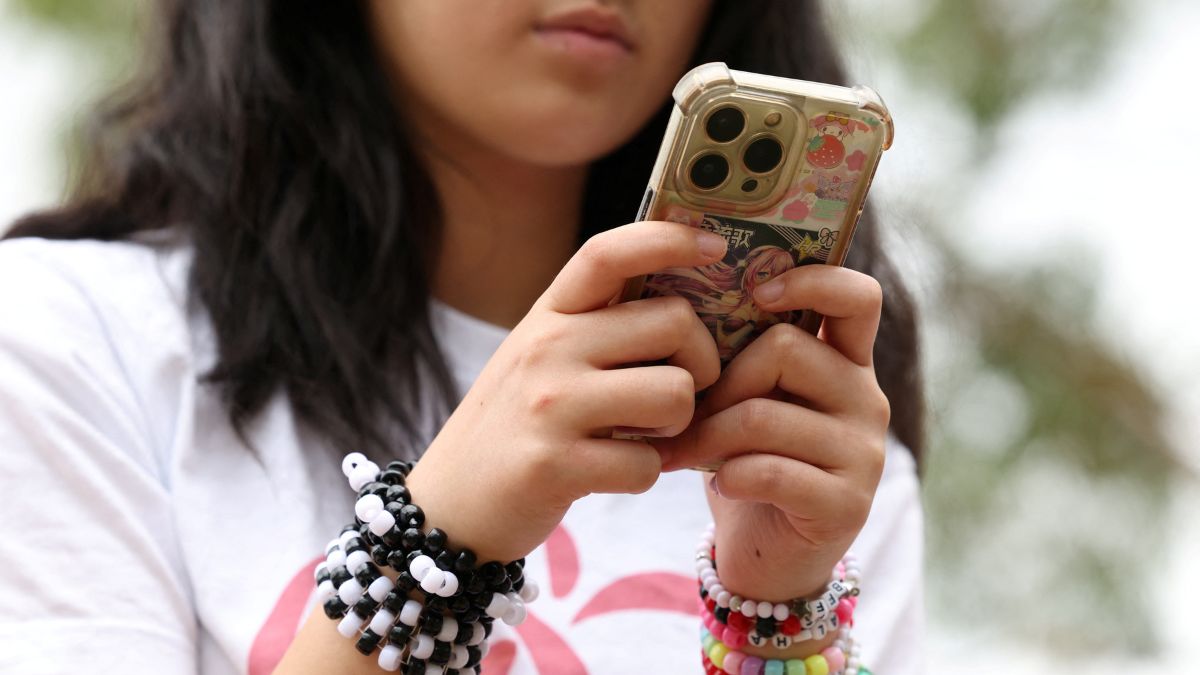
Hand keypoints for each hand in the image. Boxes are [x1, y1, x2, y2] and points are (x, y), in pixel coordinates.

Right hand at [404, 221, 724, 561]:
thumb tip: (688, 308)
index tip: (714, 247)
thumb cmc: (516, 427)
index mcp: (549, 315)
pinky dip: (646, 474)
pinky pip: (648, 464)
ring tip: (645, 435)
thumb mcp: (543, 358)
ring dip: (677, 424)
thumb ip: (600, 329)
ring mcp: (551, 405)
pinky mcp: (555, 465)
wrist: (448, 505)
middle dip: (700, 363)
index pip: (608, 253)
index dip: (668, 239)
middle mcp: (548, 348)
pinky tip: (615, 472)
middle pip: (674, 322)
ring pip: (674, 393)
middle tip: (679, 390)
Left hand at [654, 265, 889, 600]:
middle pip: (786, 348)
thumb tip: (680, 303)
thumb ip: (740, 354)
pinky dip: (729, 476)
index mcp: (846, 362)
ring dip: (707, 434)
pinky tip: (719, 484)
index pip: (857, 297)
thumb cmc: (748, 461)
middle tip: (686, 409)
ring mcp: (863, 453)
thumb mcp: (747, 399)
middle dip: (721, 379)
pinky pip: (770, 471)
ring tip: (680, 451)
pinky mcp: (846, 504)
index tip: (759, 295)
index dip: (812, 281)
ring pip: (764, 414)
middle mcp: (867, 399)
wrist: (768, 557)